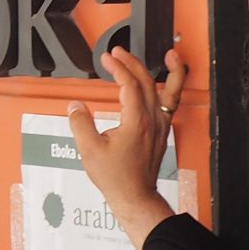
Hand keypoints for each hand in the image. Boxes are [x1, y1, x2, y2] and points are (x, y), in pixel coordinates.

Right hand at [66, 41, 182, 249]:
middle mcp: (152, 120)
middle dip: (131, 63)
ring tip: (171, 54)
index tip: (107, 59)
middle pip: (146, 81)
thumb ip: (80, 124)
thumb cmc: (116, 178)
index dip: (117, 68)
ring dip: (167, 70)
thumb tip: (75, 107)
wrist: (134, 196)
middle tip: (118, 53)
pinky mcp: (162, 131)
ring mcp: (161, 125)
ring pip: (169, 90)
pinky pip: (172, 103)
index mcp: (136, 121)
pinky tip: (169, 83)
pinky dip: (174, 88)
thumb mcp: (89, 150)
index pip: (129, 84)